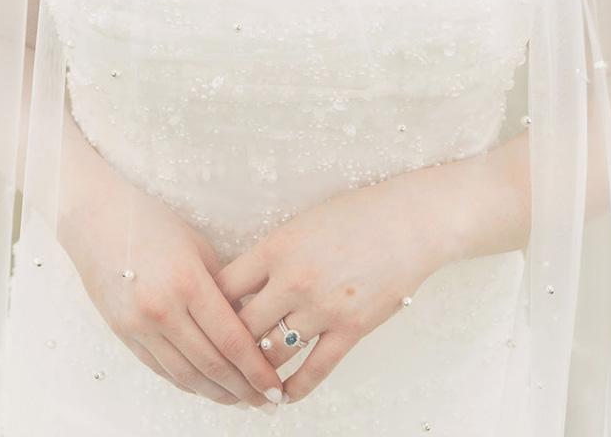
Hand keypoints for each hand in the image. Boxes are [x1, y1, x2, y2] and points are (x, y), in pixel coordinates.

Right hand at [65, 174, 285, 410]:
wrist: (97, 219)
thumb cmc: (153, 223)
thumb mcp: (197, 246)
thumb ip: (224, 286)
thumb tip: (252, 321)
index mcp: (187, 282)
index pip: (231, 339)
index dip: (257, 369)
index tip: (276, 387)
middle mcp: (162, 309)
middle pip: (211, 364)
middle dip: (243, 388)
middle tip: (266, 402)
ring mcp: (139, 325)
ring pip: (186, 375)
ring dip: (216, 393)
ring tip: (241, 400)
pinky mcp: (123, 334)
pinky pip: (161, 369)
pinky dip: (187, 383)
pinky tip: (206, 387)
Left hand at [212, 170, 452, 403]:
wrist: (407, 223)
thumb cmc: (352, 215)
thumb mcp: (300, 224)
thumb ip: (270, 256)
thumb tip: (241, 288)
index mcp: (275, 247)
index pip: (223, 287)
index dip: (208, 306)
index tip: (204, 317)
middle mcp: (293, 280)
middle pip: (241, 326)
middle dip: (228, 343)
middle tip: (220, 354)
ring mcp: (322, 308)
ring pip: (272, 353)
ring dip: (257, 369)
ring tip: (246, 379)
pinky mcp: (350, 329)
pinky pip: (314, 370)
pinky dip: (294, 388)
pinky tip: (283, 394)